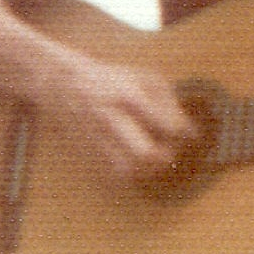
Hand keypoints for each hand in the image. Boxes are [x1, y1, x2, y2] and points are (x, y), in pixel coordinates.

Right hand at [44, 51, 194, 188]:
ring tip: (150, 160)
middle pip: (147, 154)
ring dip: (145, 170)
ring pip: (127, 170)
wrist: (62, 82)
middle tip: (167, 152)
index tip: (182, 134)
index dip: (180, 136)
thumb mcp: (144, 78)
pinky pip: (111, 174)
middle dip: (164, 158)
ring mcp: (97, 137)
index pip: (168, 127)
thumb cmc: (111, 79)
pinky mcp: (86, 150)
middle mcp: (112, 118)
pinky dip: (127, 174)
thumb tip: (191, 133)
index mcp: (130, 97)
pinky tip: (131, 162)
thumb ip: (170, 103)